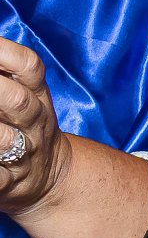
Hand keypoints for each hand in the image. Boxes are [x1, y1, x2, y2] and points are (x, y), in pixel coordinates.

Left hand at [0, 38, 64, 217]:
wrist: (50, 180)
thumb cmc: (23, 129)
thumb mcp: (25, 98)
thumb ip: (7, 74)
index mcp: (36, 98)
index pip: (29, 67)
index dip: (6, 53)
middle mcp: (33, 124)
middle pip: (20, 102)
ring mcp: (23, 155)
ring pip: (6, 142)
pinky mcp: (8, 183)